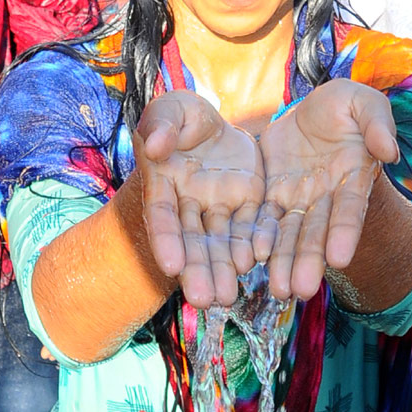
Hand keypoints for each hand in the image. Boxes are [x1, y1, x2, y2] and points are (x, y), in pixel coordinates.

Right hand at [135, 91, 264, 307]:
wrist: (214, 123)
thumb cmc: (182, 117)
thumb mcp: (170, 110)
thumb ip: (162, 125)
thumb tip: (156, 147)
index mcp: (164, 184)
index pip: (163, 216)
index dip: (165, 240)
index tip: (170, 266)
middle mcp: (191, 203)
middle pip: (193, 240)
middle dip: (197, 269)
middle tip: (203, 301)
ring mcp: (220, 206)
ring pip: (221, 242)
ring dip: (223, 269)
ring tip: (227, 298)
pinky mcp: (248, 202)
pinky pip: (252, 225)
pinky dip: (253, 244)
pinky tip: (255, 263)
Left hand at [256, 79, 399, 300]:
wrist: (311, 109)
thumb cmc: (344, 106)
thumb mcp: (363, 103)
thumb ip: (378, 124)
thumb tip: (389, 151)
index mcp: (353, 177)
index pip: (349, 209)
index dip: (344, 232)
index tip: (340, 258)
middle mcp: (326, 196)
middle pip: (317, 231)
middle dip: (309, 260)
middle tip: (301, 290)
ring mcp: (299, 197)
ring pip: (290, 233)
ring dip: (284, 261)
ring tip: (279, 290)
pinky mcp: (273, 193)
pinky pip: (264, 217)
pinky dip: (259, 238)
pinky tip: (253, 257)